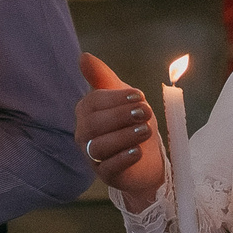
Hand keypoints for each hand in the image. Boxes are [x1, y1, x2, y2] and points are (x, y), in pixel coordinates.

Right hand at [74, 53, 162, 208]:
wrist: (149, 158)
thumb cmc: (132, 122)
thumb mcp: (123, 96)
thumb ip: (103, 77)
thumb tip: (83, 56)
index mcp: (87, 112)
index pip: (94, 103)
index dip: (116, 98)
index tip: (139, 96)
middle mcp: (84, 134)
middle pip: (94, 125)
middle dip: (121, 116)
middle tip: (146, 112)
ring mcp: (92, 156)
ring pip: (99, 147)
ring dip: (124, 137)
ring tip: (146, 130)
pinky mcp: (105, 175)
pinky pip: (107, 168)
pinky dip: (123, 159)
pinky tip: (138, 152)